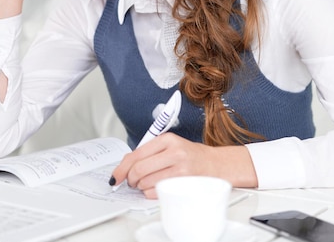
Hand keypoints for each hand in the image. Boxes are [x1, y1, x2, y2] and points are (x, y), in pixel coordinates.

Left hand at [110, 133, 257, 198]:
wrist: (218, 164)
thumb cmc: (191, 156)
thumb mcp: (170, 146)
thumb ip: (149, 152)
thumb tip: (125, 166)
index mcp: (166, 139)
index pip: (135, 154)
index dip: (121, 168)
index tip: (115, 176)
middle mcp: (174, 151)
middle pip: (139, 170)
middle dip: (130, 179)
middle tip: (131, 182)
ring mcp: (181, 168)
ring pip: (146, 182)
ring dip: (141, 187)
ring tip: (146, 184)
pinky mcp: (185, 182)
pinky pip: (158, 192)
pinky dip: (151, 193)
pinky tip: (155, 189)